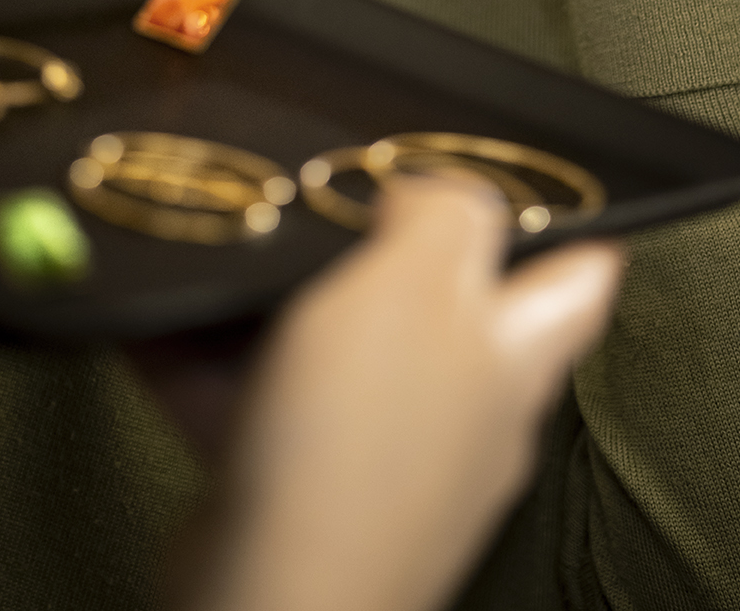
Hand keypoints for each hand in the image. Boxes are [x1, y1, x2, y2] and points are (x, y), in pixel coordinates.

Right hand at [181, 174, 621, 610]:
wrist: (266, 599)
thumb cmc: (356, 448)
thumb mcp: (415, 285)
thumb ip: (445, 216)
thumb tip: (434, 189)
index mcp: (512, 357)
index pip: (577, 278)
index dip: (569, 217)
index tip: (531, 171)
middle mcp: (462, 413)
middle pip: (446, 306)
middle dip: (391, 244)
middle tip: (343, 190)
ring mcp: (382, 458)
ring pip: (337, 349)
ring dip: (279, 300)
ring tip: (235, 245)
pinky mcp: (302, 489)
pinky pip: (257, 399)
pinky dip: (208, 360)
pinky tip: (162, 320)